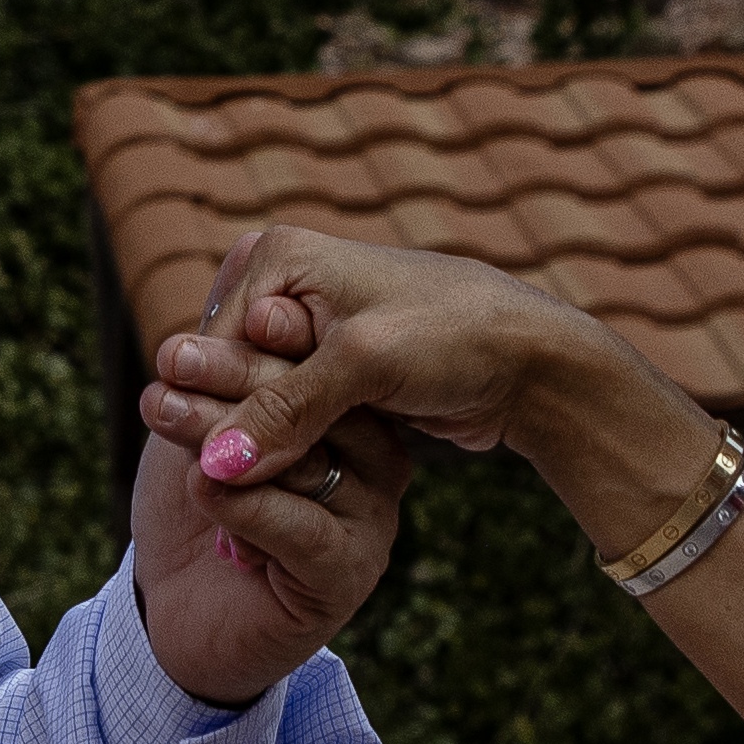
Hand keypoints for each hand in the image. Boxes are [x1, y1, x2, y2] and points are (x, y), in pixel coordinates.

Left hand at [124, 230, 416, 703]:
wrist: (172, 610)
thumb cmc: (191, 505)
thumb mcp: (201, 416)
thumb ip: (226, 354)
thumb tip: (237, 255)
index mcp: (351, 411)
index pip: (319, 361)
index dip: (257, 337)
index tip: (197, 326)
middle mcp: (376, 461)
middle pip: (317, 405)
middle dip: (235, 376)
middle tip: (170, 359)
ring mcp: (370, 519)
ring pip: (307, 459)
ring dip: (225, 434)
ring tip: (163, 413)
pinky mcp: (347, 573)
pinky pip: (304, 527)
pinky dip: (244, 503)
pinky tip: (203, 487)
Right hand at [143, 227, 724, 555]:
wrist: (533, 360)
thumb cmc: (456, 336)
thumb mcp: (363, 367)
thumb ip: (283, 412)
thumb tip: (214, 466)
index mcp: (276, 257)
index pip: (210, 349)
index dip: (218, 412)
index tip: (228, 470)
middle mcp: (282, 286)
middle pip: (228, 376)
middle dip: (241, 431)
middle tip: (251, 486)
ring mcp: (306, 329)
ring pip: (257, 402)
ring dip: (267, 447)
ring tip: (277, 484)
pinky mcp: (330, 369)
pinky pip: (288, 416)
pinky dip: (292, 449)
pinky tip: (297, 480)